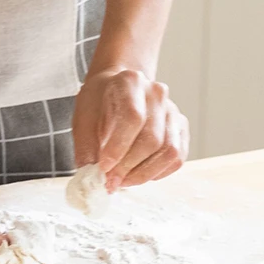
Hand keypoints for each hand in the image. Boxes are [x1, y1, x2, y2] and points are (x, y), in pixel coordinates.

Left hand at [72, 67, 188, 190]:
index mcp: (131, 82)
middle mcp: (156, 93)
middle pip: (152, 138)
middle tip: (110, 181)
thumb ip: (86, 147)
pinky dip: (158, 173)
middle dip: (129, 167)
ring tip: (122, 181)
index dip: (119, 147)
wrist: (117, 90)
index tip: (103, 167)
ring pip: (169, 151)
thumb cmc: (99, 103)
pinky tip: (138, 174)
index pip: (132, 117)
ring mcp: (172, 110)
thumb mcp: (83, 118)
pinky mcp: (180, 128)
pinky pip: (177, 158)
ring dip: (144, 173)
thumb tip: (91, 178)